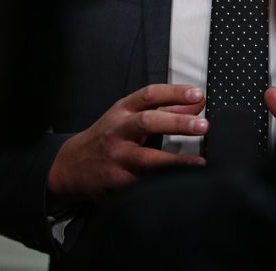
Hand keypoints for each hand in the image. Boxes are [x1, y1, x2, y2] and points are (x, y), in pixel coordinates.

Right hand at [47, 84, 207, 202]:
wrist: (72, 166)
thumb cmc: (107, 136)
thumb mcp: (129, 115)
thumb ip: (164, 108)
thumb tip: (196, 101)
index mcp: (123, 110)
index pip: (150, 95)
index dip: (174, 93)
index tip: (197, 94)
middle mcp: (119, 131)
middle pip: (148, 122)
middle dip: (177, 122)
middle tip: (203, 125)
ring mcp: (118, 157)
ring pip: (147, 158)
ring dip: (176, 160)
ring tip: (199, 162)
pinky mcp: (119, 182)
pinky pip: (145, 182)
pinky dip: (165, 183)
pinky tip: (183, 183)